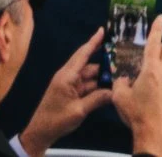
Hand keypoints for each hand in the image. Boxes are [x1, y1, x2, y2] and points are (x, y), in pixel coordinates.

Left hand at [20, 28, 110, 156]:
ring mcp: (70, 85)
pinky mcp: (71, 93)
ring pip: (90, 76)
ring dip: (102, 76)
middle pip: (89, 63)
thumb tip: (115, 91)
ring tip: (120, 73)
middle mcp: (68, 76)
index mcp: (67, 76)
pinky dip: (98, 85)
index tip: (103, 29)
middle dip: (104, 59)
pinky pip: (87, 85)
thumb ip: (98, 99)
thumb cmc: (56, 119)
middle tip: (121, 54)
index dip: (93, 41)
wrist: (40, 133)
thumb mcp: (79, 110)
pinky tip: (110, 87)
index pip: (83, 54)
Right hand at [109, 15, 161, 156]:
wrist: (153, 134)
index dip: (157, 28)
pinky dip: (158, 80)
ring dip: (157, 65)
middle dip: (159, 46)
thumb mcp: (119, 97)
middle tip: (146, 52)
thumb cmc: (137, 114)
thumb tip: (122, 78)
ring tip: (141, 78)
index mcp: (152, 69)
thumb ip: (119, 82)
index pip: (155, 43)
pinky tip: (147, 93)